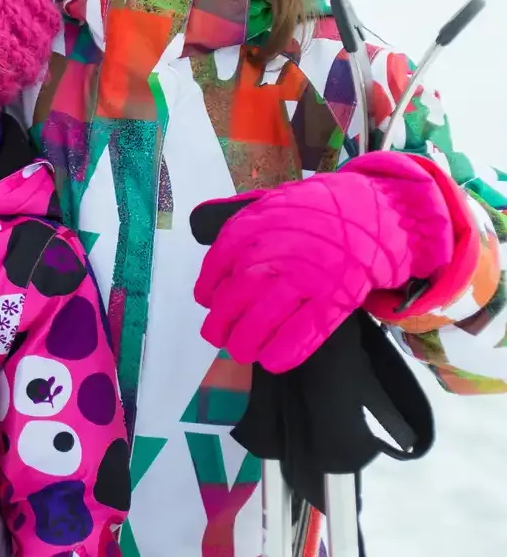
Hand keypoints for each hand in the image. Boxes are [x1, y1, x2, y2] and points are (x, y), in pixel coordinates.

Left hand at [191, 152, 454, 372]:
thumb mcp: (268, 204)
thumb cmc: (308, 215)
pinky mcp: (333, 297)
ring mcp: (306, 275)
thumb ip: (238, 221)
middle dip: (222, 321)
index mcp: (254, 225)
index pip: (219, 260)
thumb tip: (200, 228)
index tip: (206, 300)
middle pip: (237, 294)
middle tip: (216, 336)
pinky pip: (305, 330)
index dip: (208, 286)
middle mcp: (276, 251)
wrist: (364, 213)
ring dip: (246, 340)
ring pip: (265, 316)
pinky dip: (285, 349)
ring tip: (239, 352)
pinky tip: (271, 361)